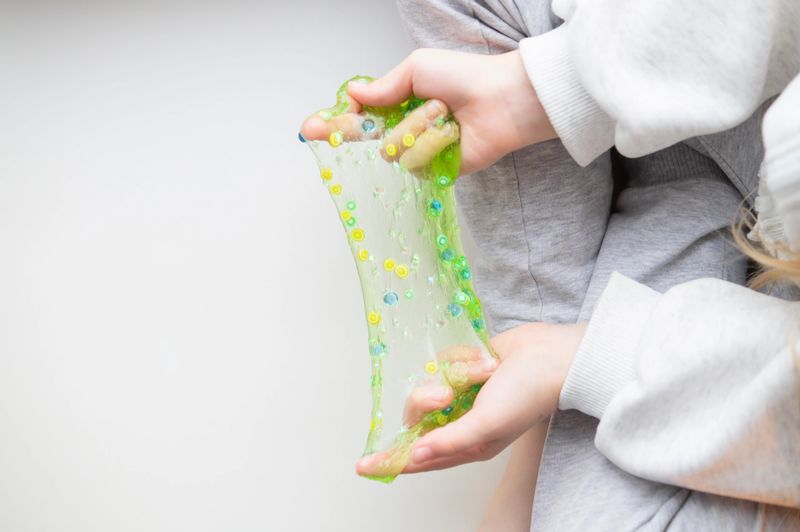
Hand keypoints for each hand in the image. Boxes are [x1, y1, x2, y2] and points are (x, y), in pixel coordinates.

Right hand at [301, 49, 555, 174]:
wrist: (501, 101)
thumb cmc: (464, 78)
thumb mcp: (417, 68)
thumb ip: (383, 87)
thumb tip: (353, 94)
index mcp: (399, 102)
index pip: (358, 117)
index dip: (334, 123)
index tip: (309, 128)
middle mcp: (405, 128)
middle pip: (363, 139)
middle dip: (343, 132)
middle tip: (316, 132)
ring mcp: (418, 151)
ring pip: (391, 150)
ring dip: (414, 127)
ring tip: (442, 114)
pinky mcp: (434, 170)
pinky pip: (415, 164)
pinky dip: (431, 145)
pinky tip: (450, 134)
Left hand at [357, 322, 585, 475]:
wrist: (550, 355)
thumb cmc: (525, 395)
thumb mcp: (485, 426)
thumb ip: (448, 441)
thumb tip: (414, 457)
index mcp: (467, 444)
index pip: (418, 457)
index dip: (391, 461)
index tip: (362, 465)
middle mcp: (461, 421)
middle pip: (417, 416)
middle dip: (428, 400)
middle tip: (445, 393)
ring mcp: (462, 393)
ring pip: (429, 385)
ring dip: (454, 374)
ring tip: (480, 371)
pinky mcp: (464, 367)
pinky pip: (444, 361)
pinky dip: (463, 358)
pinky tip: (485, 359)